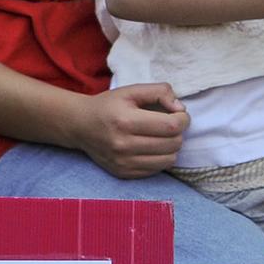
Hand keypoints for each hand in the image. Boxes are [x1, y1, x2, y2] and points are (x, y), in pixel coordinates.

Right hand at [69, 83, 187, 179]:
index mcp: (126, 121)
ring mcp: (123, 162)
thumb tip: (180, 109)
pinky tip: (151, 148)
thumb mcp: (131, 90)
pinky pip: (156, 170)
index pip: (171, 126)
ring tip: (162, 137)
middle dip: (178, 133)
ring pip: (168, 160)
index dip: (183, 119)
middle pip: (173, 144)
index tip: (179, 114)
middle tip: (169, 124)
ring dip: (171, 147)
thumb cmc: (108, 106)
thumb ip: (159, 92)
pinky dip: (160, 158)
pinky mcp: (123, 173)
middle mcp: (123, 145)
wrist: (80, 126)